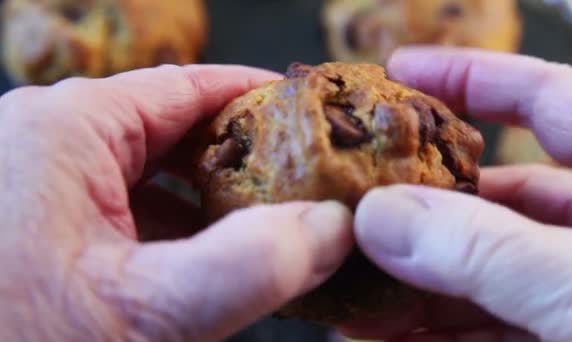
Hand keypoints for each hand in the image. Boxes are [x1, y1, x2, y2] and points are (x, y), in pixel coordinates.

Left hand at [0, 65, 353, 340]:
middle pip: (175, 129)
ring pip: (152, 175)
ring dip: (210, 201)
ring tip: (270, 225)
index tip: (311, 117)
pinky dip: (173, 231)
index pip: (191, 87)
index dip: (260, 99)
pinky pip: (125, 211)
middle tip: (306, 184)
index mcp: (66, 128)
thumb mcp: (140, 315)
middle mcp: (47, 142)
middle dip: (244, 157)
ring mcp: (41, 185)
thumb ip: (248, 266)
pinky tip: (208, 261)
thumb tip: (333, 228)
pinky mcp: (39, 227)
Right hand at [342, 48, 571, 340]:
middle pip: (486, 195)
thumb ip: (488, 252)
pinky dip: (427, 332)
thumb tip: (383, 217)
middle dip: (413, 204)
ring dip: (407, 281)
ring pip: (472, 269)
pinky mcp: (553, 338)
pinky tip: (381, 334)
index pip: (541, 97)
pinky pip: (477, 327)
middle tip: (352, 207)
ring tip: (348, 285)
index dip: (467, 77)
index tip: (399, 72)